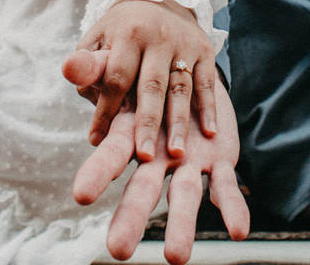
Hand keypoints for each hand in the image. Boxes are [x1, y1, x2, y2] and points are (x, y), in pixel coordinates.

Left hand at [65, 0, 217, 161]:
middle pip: (152, 86)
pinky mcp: (205, 51)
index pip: (116, 78)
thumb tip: (69, 74)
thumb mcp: (98, 38)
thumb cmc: (121, 31)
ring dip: (179, 122)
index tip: (97, 141)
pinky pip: (207, 83)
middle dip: (147, 123)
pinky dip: (209, 108)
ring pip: (181, 88)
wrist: (161, 0)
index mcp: (128, 34)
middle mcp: (158, 38)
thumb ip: (87, 62)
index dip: (106, 110)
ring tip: (175, 153)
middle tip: (143, 156)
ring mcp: (184, 45)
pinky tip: (209, 132)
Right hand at [73, 81, 248, 264]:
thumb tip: (70, 65)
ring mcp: (187, 165)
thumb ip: (96, 68)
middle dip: (131, 218)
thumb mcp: (118, 69)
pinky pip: (225, 189)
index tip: (81, 194)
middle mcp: (155, 160)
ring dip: (181, 226)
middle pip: (141, 191)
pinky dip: (232, 208)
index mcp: (129, 137)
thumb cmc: (142, 75)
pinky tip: (239, 232)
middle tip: (117, 250)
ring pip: (184, 197)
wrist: (186, 75)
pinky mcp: (218, 162)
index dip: (96, 173)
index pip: (109, 157)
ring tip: (176, 259)